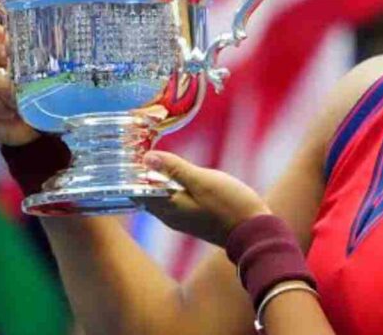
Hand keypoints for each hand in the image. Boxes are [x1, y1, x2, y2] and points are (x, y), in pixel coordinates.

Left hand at [140, 151, 270, 246]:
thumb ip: (175, 169)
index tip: (128, 153)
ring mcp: (183, 219)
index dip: (130, 174)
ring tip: (156, 158)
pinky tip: (178, 175)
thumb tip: (147, 157)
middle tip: (139, 151)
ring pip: (161, 198)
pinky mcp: (195, 218)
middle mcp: (171, 217)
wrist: (255, 232)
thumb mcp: (202, 181)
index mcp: (168, 208)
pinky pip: (174, 201)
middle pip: (146, 195)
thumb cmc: (230, 205)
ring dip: (156, 181)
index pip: (136, 192)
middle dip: (141, 176)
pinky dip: (170, 187)